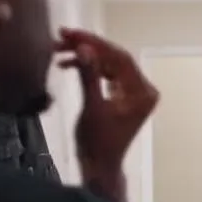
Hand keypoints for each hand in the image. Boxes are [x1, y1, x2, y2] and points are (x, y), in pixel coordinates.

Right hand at [56, 27, 158, 174]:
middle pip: (115, 58)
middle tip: (61, 37)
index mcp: (142, 92)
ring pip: (109, 65)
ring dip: (85, 57)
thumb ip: (89, 75)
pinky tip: (68, 65)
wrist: (99, 167)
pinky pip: (107, 75)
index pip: (120, 57)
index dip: (94, 42)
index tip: (70, 33)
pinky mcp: (123, 97)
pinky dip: (89, 69)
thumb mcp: (92, 107)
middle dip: (88, 47)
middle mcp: (143, 90)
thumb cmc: (97, 143)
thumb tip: (83, 47)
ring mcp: (134, 93)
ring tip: (58, 51)